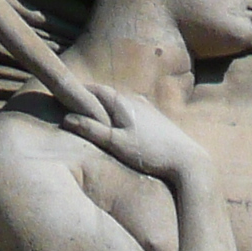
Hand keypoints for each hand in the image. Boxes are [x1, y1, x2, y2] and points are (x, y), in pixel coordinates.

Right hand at [62, 84, 211, 184]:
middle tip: (72, 105)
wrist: (187, 161)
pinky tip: (116, 127)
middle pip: (107, 95)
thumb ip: (92, 130)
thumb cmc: (151, 152)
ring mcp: (148, 110)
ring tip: (90, 117)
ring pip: (119, 104)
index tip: (64, 94)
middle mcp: (136, 100)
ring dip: (104, 108)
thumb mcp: (117, 143)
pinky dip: (118, 116)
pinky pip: (130, 113)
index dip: (79, 91)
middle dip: (90, 99)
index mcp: (124, 102)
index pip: (95, 89)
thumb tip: (67, 118)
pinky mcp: (156, 121)